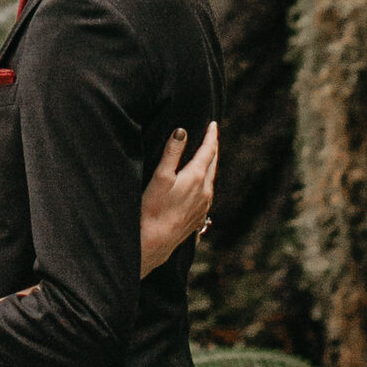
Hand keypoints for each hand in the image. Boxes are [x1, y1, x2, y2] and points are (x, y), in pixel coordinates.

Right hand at [141, 121, 218, 272]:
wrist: (154, 243)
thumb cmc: (153, 209)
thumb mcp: (160, 177)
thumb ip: (172, 153)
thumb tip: (182, 131)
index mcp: (197, 178)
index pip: (209, 150)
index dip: (211, 135)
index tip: (213, 124)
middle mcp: (205, 191)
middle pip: (213, 164)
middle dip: (212, 148)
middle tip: (211, 136)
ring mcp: (204, 205)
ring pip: (211, 179)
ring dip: (210, 165)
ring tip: (206, 156)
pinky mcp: (199, 217)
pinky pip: (207, 192)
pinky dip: (205, 181)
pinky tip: (200, 183)